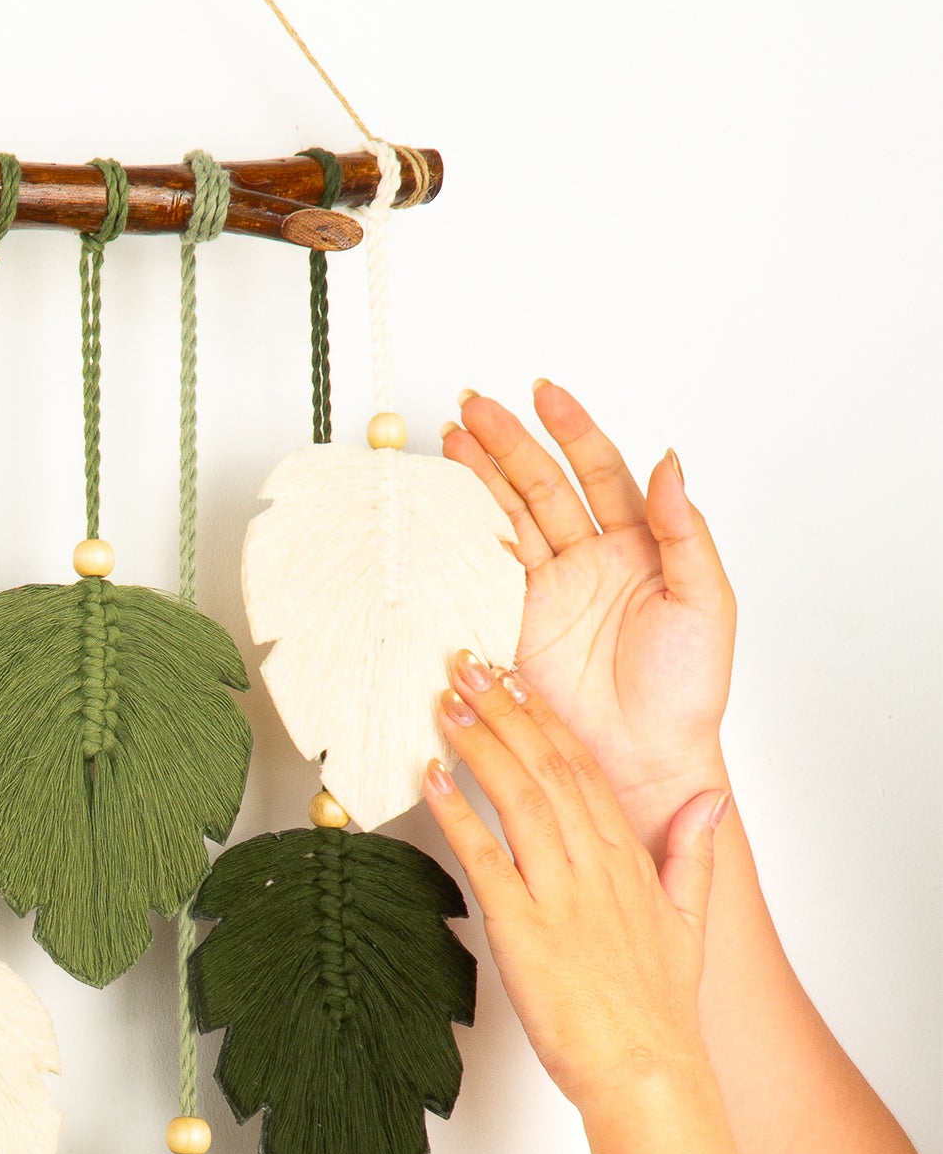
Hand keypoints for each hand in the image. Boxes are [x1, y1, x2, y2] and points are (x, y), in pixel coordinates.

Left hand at [421, 654, 728, 1114]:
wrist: (647, 1071)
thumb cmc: (658, 1009)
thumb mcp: (690, 922)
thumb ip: (693, 854)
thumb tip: (711, 800)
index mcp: (627, 861)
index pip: (583, 769)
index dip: (546, 718)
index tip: (515, 678)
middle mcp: (594, 867)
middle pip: (548, 767)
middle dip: (505, 709)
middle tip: (465, 664)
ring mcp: (559, 894)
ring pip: (519, 797)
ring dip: (480, 743)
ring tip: (446, 700)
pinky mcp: (523, 927)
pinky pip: (484, 856)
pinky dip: (456, 810)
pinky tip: (430, 776)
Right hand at [445, 385, 733, 842]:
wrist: (645, 758)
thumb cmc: (687, 690)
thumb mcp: (707, 600)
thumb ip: (684, 530)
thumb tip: (669, 463)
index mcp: (641, 544)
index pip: (600, 470)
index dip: (572, 430)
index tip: (545, 395)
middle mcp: (591, 558)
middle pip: (544, 483)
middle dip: (509, 441)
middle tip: (475, 406)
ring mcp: (550, 588)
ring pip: (511, 513)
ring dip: (480, 473)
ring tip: (451, 435)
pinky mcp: (516, 620)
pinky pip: (487, 566)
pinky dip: (465, 530)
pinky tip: (446, 499)